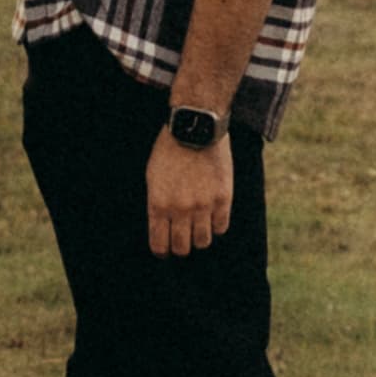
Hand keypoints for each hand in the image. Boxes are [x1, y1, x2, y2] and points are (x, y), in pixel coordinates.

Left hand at [147, 118, 233, 258]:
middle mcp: (180, 210)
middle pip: (182, 248)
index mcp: (158, 204)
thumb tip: (162, 227)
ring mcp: (203, 206)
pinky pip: (221, 227)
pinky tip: (213, 215)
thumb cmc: (169, 149)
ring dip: (199, 237)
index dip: (162, 250)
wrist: (196, 126)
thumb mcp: (153, 176)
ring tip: (199, 226)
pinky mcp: (222, 198)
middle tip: (182, 239)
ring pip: (203, 241)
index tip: (165, 249)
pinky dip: (217, 225)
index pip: (159, 244)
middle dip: (180, 246)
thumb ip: (157, 204)